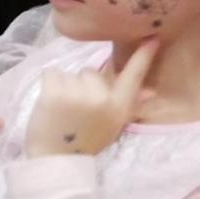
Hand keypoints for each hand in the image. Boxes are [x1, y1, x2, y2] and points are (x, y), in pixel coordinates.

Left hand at [26, 39, 157, 157]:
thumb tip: (151, 91)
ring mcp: (78, 94)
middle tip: (76, 109)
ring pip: (70, 73)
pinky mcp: (54, 92)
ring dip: (64, 86)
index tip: (152, 38)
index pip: (133, 77)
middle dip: (82, 85)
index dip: (142, 57)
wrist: (56, 160)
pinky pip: (51, 73)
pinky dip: (48, 84)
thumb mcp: (112, 125)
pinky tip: (49, 103)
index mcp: (119, 108)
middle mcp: (102, 98)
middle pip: (91, 72)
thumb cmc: (85, 141)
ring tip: (62, 109)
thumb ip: (130, 105)